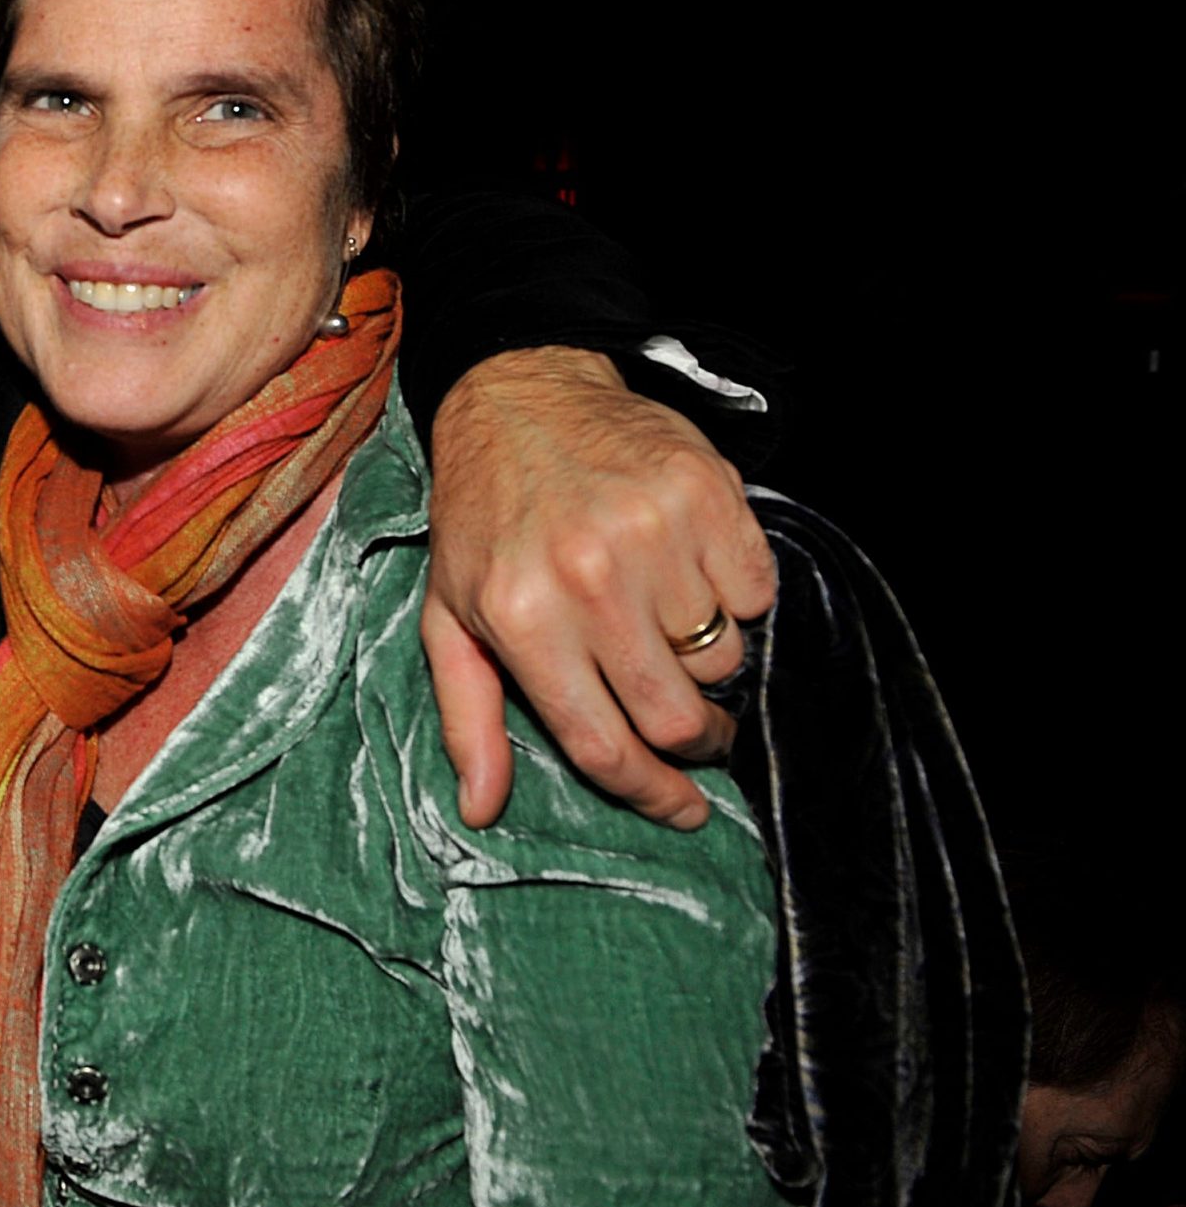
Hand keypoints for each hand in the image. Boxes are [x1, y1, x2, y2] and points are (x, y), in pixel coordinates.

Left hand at [423, 347, 775, 828]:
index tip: (684, 809)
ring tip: (661, 615)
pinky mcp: (706, 493)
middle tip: (689, 725)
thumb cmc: (484, 518)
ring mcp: (652, 533)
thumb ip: (468, 718)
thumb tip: (480, 808)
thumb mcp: (450, 616)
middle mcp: (588, 578)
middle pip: (676, 716)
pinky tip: (689, 571)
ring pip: (723, 657)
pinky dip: (735, 599)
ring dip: (703, 656)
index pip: (603, 745)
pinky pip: (756, 594)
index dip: (651, 793)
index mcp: (521, 617)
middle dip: (694, 739)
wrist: (521, 397)